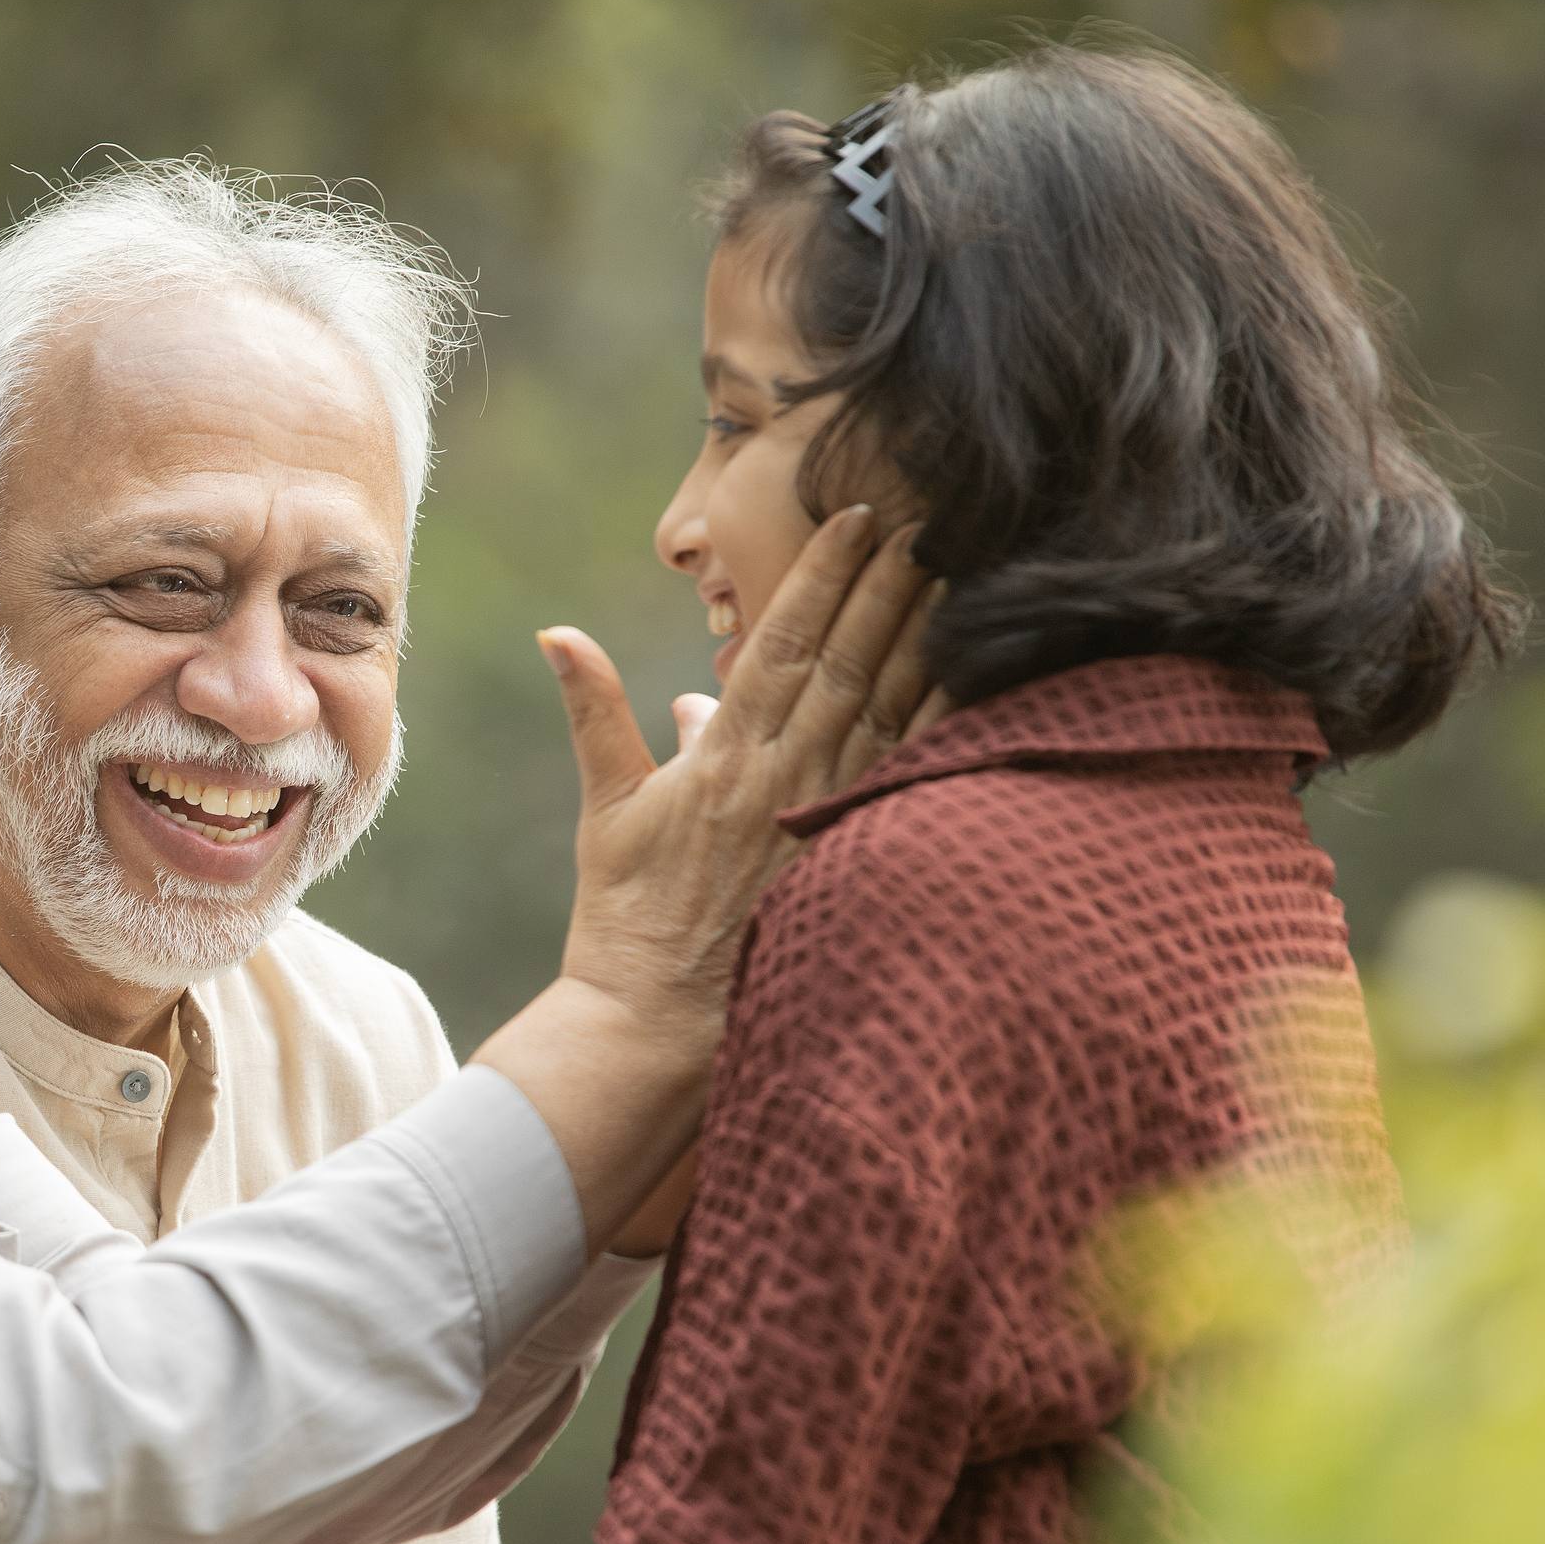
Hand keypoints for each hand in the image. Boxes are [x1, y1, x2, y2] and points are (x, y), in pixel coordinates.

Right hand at [472, 508, 931, 1243]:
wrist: (659, 1025)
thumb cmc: (629, 920)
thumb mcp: (606, 809)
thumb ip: (596, 713)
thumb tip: (558, 633)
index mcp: (723, 758)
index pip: (785, 644)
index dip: (824, 576)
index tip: (855, 518)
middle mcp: (784, 780)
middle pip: (854, 662)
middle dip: (892, 586)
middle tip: (930, 519)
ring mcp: (828, 822)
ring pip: (895, 711)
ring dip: (930, 640)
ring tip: (966, 576)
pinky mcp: (857, 861)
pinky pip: (914, 779)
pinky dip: (951, 726)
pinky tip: (986, 682)